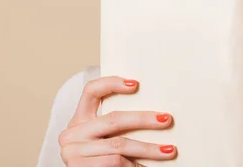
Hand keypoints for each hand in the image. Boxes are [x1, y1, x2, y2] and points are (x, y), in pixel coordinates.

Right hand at [59, 76, 176, 165]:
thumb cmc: (92, 159)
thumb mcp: (95, 139)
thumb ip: (111, 126)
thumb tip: (151, 116)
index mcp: (78, 120)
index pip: (91, 91)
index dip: (111, 83)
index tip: (135, 84)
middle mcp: (73, 134)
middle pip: (113, 119)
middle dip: (143, 119)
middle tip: (166, 119)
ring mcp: (76, 153)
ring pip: (119, 145)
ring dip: (148, 149)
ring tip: (169, 150)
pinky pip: (116, 164)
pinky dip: (136, 166)